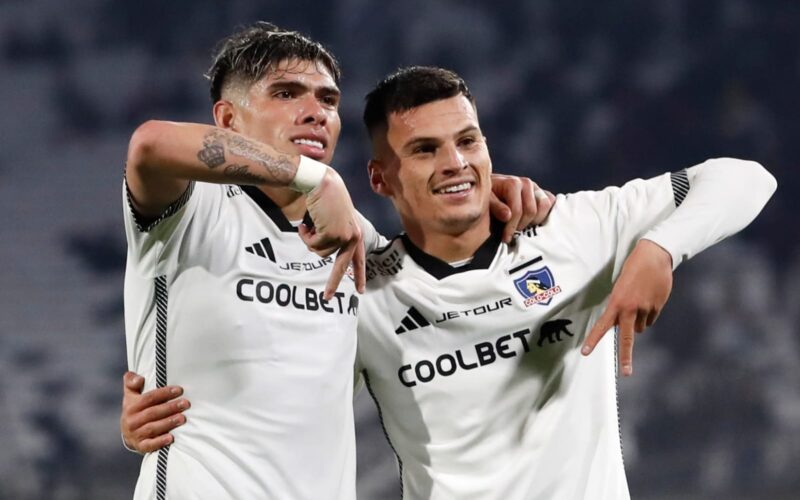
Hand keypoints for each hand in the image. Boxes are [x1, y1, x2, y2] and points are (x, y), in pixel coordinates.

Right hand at [120, 371, 189, 452]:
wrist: (128, 432)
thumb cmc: (135, 409)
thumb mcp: (130, 394)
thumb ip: (132, 382)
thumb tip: (139, 379)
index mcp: (130, 406)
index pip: (148, 398)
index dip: (164, 393)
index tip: (179, 390)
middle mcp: (132, 421)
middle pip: (153, 413)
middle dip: (170, 408)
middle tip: (186, 404)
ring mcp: (136, 434)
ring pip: (152, 428)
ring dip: (168, 423)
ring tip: (183, 418)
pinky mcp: (140, 446)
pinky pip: (150, 445)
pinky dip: (160, 442)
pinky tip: (171, 438)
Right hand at [299, 167, 365, 299]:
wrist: (321, 182)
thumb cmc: (325, 197)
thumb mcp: (334, 219)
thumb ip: (334, 235)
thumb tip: (324, 251)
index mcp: (357, 233)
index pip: (359, 259)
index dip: (359, 275)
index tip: (361, 291)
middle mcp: (353, 237)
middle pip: (341, 267)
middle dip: (333, 283)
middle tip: (327, 298)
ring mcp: (343, 236)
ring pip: (319, 252)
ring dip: (310, 240)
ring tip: (311, 224)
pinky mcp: (331, 234)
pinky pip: (312, 245)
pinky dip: (304, 235)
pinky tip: (306, 222)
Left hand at [489, 174, 555, 242]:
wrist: (492, 187)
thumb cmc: (488, 195)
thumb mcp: (486, 200)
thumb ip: (495, 207)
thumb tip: (508, 216)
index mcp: (513, 183)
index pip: (517, 210)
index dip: (511, 227)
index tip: (506, 238)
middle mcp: (526, 183)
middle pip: (531, 210)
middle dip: (522, 225)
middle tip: (513, 233)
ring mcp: (536, 187)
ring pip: (544, 205)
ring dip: (535, 220)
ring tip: (522, 226)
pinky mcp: (542, 192)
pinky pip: (551, 201)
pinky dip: (545, 213)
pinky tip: (533, 221)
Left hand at [581, 239, 672, 375]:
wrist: (655, 256)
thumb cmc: (633, 269)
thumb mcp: (620, 287)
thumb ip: (619, 307)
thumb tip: (622, 325)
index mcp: (616, 302)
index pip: (603, 325)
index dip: (593, 339)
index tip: (585, 352)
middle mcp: (630, 309)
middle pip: (627, 338)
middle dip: (625, 357)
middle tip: (626, 373)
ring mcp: (646, 309)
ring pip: (640, 327)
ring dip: (638, 321)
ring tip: (639, 300)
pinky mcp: (658, 307)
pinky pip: (651, 318)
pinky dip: (649, 314)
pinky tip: (649, 298)